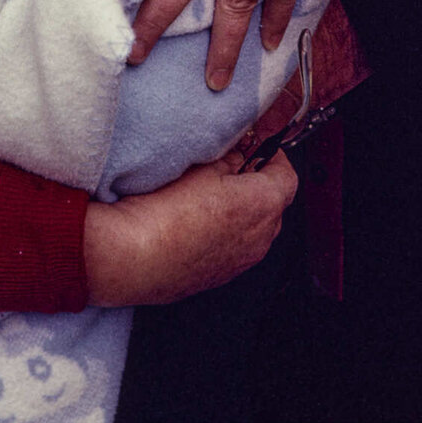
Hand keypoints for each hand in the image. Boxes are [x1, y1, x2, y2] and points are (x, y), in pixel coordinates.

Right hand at [83, 148, 296, 305]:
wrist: (134, 258)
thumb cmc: (167, 212)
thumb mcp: (202, 167)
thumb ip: (230, 158)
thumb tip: (239, 155)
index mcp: (263, 205)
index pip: (288, 176)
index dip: (274, 157)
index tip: (258, 146)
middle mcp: (261, 238)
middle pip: (274, 203)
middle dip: (259, 182)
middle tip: (232, 165)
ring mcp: (242, 262)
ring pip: (256, 228)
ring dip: (243, 210)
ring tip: (211, 194)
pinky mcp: (221, 276)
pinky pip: (236, 247)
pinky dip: (227, 232)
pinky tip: (198, 221)